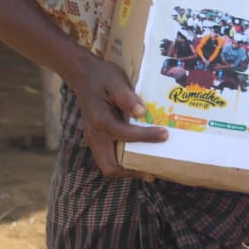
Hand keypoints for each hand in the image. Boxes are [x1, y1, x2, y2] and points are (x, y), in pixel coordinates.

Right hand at [67, 55, 167, 178]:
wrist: (84, 75)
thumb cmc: (102, 77)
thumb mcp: (116, 80)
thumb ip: (126, 97)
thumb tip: (141, 112)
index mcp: (100, 120)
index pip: (125, 135)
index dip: (146, 137)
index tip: (164, 135)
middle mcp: (94, 134)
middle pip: (109, 166)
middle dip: (131, 172)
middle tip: (152, 173)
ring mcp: (93, 138)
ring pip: (107, 164)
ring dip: (127, 169)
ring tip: (148, 169)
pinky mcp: (96, 138)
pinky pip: (109, 156)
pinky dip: (123, 161)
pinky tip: (138, 155)